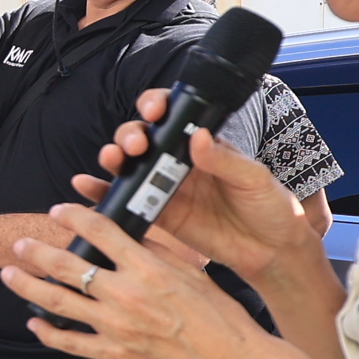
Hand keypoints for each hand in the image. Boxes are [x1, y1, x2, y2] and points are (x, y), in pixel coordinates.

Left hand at [5, 203, 291, 358]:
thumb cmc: (222, 319)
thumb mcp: (193, 272)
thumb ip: (159, 249)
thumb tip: (133, 228)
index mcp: (148, 268)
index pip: (100, 231)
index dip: (74, 216)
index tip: (59, 210)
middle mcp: (127, 294)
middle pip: (67, 265)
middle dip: (37, 251)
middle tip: (20, 243)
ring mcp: (116, 327)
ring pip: (57, 301)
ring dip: (27, 285)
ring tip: (10, 273)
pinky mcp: (115, 354)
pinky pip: (69, 342)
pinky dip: (46, 332)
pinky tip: (33, 322)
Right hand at [66, 98, 324, 284]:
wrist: (272, 252)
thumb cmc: (270, 208)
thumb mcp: (254, 178)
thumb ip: (224, 160)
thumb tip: (198, 137)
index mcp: (203, 144)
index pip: (172, 115)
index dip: (156, 107)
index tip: (154, 111)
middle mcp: (179, 161)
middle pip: (142, 137)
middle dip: (131, 134)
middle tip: (137, 145)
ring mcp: (166, 188)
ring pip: (129, 165)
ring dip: (114, 157)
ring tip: (112, 159)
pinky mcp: (159, 215)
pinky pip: (125, 200)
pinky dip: (103, 192)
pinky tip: (87, 185)